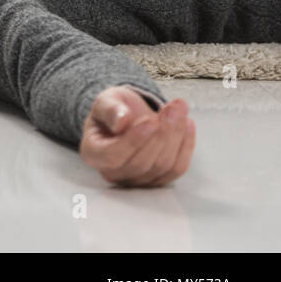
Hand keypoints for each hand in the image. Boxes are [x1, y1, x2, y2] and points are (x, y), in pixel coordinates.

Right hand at [80, 86, 195, 186]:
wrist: (127, 118)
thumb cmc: (113, 111)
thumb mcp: (105, 101)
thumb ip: (110, 109)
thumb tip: (121, 120)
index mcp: (93, 153)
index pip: (112, 156)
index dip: (133, 141)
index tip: (150, 121)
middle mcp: (113, 173)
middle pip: (142, 163)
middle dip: (162, 134)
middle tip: (173, 108)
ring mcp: (137, 180)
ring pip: (162, 166)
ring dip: (176, 136)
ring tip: (179, 109)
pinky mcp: (158, 180)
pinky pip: (177, 169)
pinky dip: (186, 146)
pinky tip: (188, 124)